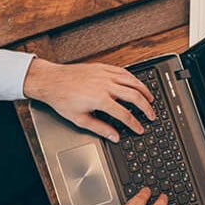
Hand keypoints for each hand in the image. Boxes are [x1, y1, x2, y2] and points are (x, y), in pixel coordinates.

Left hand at [23, 58, 155, 141]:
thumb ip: (100, 128)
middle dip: (146, 108)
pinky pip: (123, 72)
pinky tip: (136, 83)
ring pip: (132, 81)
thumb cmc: (62, 99)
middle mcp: (105, 85)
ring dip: (144, 91)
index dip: (135, 124)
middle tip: (152, 115)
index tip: (140, 129)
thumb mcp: (80, 119)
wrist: (52, 81)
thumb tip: (114, 136)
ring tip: (150, 99)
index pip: (125, 114)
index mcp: (100, 99)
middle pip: (134, 96)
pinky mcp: (102, 67)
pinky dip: (133, 78)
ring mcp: (104, 74)